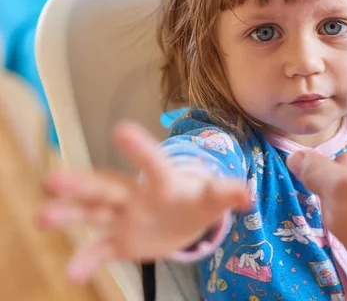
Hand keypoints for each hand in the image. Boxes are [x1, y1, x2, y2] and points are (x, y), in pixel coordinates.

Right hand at [38, 122, 250, 282]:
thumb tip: (248, 194)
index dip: (140, 150)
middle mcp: (135, 196)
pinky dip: (86, 259)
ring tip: (43, 217)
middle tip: (52, 180)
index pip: (152, 165)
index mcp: (163, 182)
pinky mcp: (118, 241)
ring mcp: (122, 218)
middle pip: (107, 188)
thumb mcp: (213, 198)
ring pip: (92, 214)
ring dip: (69, 215)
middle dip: (81, 185)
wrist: (183, 220)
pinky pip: (99, 249)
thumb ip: (227, 194)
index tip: (122, 130)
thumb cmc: (196, 200)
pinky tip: (72, 273)